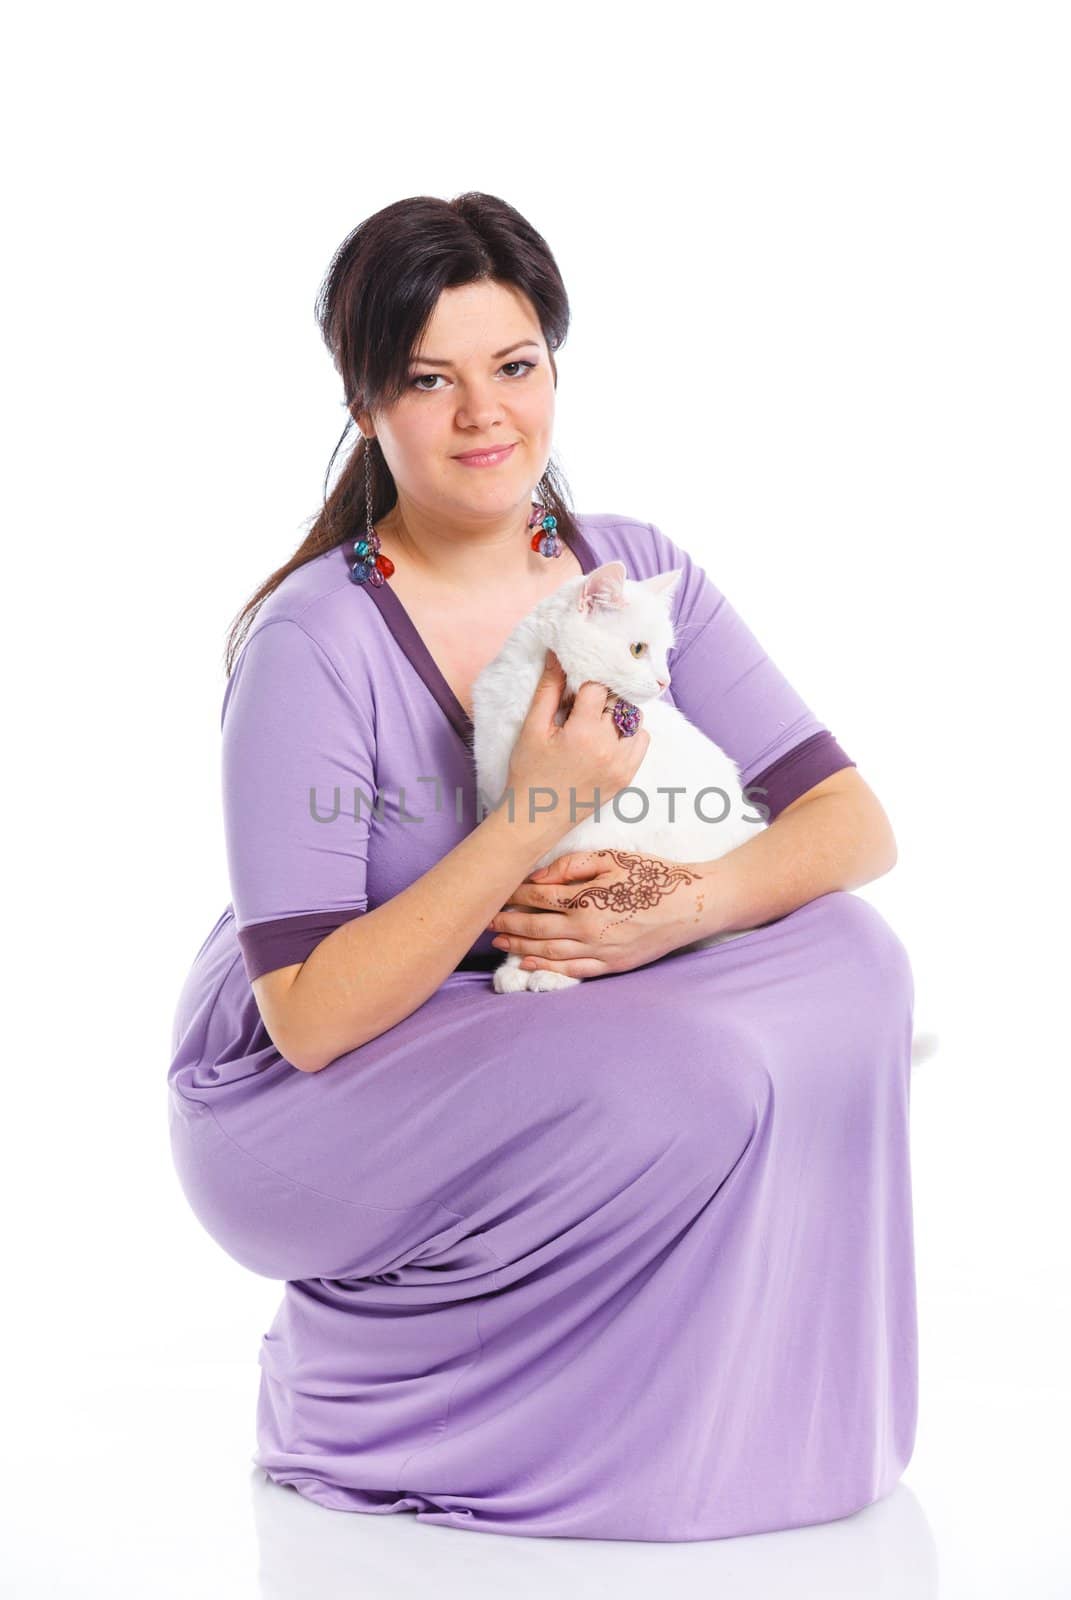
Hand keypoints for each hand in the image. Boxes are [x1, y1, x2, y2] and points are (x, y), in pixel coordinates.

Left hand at [487, 847, 707, 979]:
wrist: (692, 905)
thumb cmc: (653, 876)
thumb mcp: (613, 859)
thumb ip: (573, 867)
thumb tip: (538, 877)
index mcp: (587, 900)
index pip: (538, 898)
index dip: (514, 895)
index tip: (497, 892)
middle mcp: (588, 930)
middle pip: (536, 928)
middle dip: (507, 923)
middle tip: (485, 920)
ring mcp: (600, 952)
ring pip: (548, 952)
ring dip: (519, 947)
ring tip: (497, 941)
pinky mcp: (612, 965)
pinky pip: (571, 970)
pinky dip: (546, 968)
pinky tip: (528, 963)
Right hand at [505, 649, 650, 838]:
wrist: (536, 819)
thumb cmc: (529, 773)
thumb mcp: (532, 729)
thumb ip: (548, 690)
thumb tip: (557, 655)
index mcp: (584, 733)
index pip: (598, 687)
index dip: (585, 682)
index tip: (573, 690)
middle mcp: (610, 748)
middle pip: (618, 700)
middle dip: (602, 696)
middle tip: (582, 704)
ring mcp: (623, 764)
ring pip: (634, 719)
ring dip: (617, 712)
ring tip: (594, 721)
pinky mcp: (627, 776)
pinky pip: (641, 741)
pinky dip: (628, 733)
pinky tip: (606, 737)